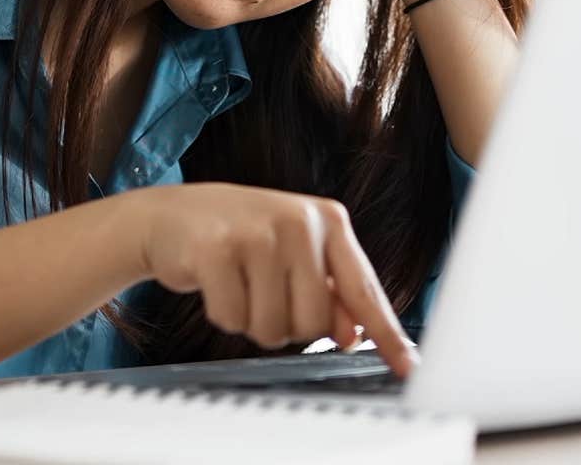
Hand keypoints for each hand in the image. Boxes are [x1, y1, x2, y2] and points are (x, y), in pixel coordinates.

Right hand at [128, 182, 418, 377]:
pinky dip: (223, 314)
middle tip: (266, 293)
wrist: (171, 215)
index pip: (363, 289)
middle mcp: (297, 221)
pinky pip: (233, 319)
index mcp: (327, 220)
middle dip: (288, 325)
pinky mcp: (215, 249)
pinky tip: (216, 283)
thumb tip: (353, 335)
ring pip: (273, 328)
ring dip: (253, 322)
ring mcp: (255, 232)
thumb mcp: (295, 253)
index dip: (386, 333)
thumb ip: (329, 291)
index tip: (408, 365)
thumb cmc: (241, 235)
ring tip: (241, 285)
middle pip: (314, 322)